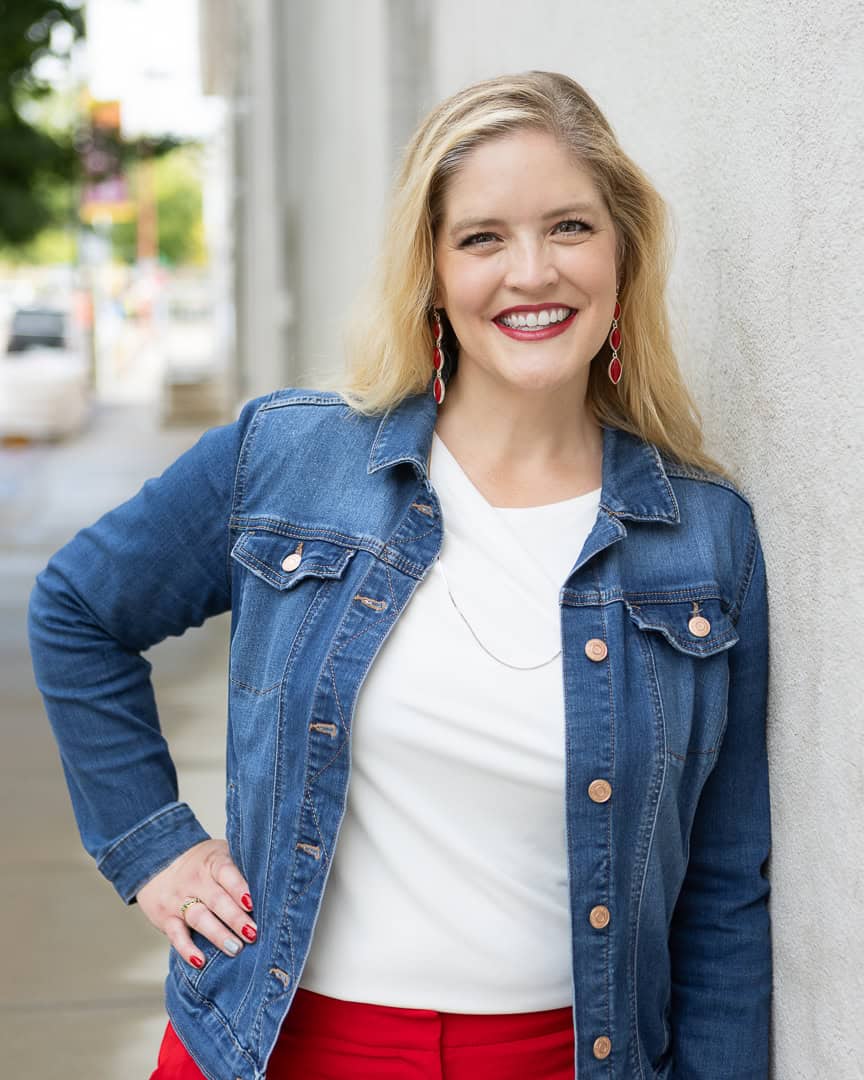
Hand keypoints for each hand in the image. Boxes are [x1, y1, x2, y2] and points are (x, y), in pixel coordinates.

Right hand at [136, 839, 256, 969]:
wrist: (158, 860)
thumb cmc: (201, 862)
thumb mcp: (220, 854)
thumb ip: (239, 868)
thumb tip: (274, 887)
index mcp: (212, 862)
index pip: (227, 873)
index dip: (239, 888)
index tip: (253, 904)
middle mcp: (195, 880)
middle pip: (216, 899)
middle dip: (235, 918)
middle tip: (252, 934)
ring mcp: (178, 899)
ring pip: (198, 918)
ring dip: (217, 935)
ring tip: (235, 949)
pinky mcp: (166, 918)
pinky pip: (175, 935)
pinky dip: (187, 949)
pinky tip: (200, 961)